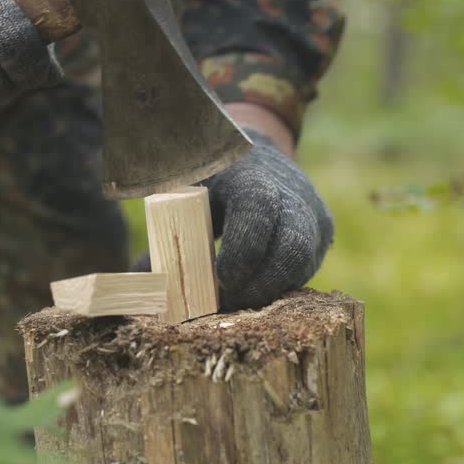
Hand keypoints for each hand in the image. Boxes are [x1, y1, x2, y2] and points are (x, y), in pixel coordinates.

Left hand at [133, 128, 333, 310]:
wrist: (257, 156)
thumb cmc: (212, 177)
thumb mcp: (187, 191)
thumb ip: (165, 232)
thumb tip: (142, 280)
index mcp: (253, 174)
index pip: (258, 210)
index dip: (242, 251)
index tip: (220, 282)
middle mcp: (293, 194)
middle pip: (293, 246)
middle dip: (259, 285)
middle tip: (225, 306)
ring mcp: (313, 216)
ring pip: (303, 264)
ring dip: (268, 291)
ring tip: (234, 306)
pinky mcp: (321, 236)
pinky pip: (304, 270)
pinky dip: (276, 288)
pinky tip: (250, 298)